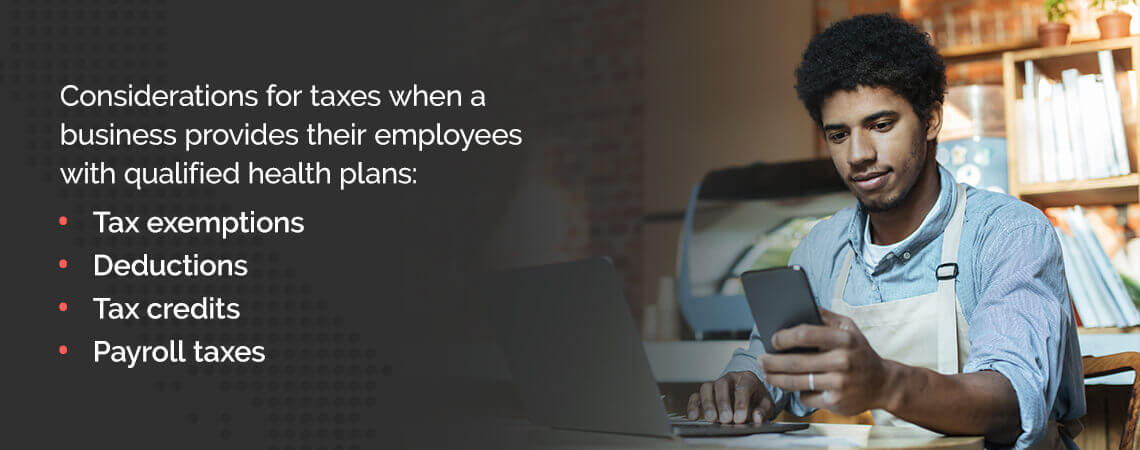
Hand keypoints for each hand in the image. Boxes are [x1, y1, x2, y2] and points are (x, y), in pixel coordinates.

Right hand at [686, 371, 775, 423]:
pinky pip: (696, 396)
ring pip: (707, 388)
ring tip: (712, 419)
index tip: (740, 418)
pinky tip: (693, 416)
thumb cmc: (758, 399)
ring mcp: (716, 384)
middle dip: (723, 403)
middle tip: (726, 419)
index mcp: (747, 377)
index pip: (743, 387)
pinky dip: (693, 405)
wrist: (752, 397)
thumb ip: (762, 411)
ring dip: (708, 404)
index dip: (741, 404)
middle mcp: (730, 378)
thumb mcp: (766, 405)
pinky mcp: (707, 393)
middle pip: (722, 385)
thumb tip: (757, 418)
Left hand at [758, 308, 897, 415]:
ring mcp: (839, 383)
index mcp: (844, 338)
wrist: (883, 383)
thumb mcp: (849, 328)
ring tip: (766, 373)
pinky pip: (806, 397)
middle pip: (795, 362)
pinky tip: (795, 386)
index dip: (784, 337)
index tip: (773, 340)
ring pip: (796, 382)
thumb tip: (798, 304)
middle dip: (771, 362)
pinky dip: (798, 392)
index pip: (805, 334)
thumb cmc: (859, 351)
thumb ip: (825, 316)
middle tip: (760, 360)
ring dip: (775, 378)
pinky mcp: (836, 402)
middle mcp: (843, 361)